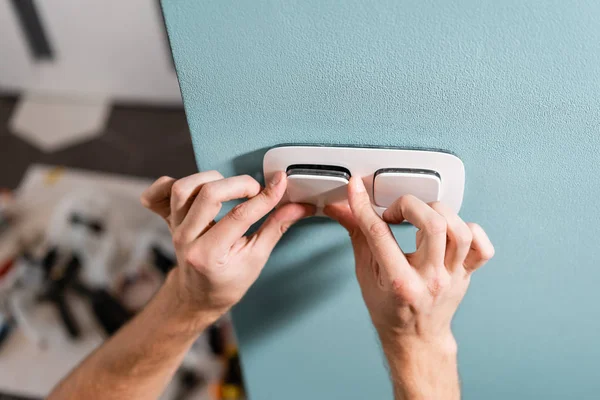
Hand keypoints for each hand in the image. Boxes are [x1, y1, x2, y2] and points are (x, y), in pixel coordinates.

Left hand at [141, 171, 313, 321]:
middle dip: (238, 184)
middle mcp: (186, 239)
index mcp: (209, 255)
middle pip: (208, 194)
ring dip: (210, 180)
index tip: (281, 183)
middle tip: (256, 189)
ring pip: (183, 188)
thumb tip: (298, 207)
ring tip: (229, 187)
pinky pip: (157, 194)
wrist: (197, 296)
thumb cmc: (226, 282)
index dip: (265, 196)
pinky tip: (196, 186)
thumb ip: (275, 228)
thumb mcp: (256, 259)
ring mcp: (174, 228)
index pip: (240, 215)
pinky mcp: (168, 220)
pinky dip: (170, 183)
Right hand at [325, 177, 493, 348]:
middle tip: (395, 212)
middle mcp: (430, 279)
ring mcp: (452, 277)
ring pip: (459, 232)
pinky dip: (471, 231)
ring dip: (438, 213)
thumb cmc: (390, 310)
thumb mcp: (365, 274)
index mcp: (399, 282)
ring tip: (421, 217)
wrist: (415, 339)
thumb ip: (357, 235)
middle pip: (433, 225)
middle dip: (408, 205)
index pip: (379, 233)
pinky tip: (451, 230)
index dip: (363, 205)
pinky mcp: (467, 274)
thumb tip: (342, 209)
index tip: (357, 188)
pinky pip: (483, 248)